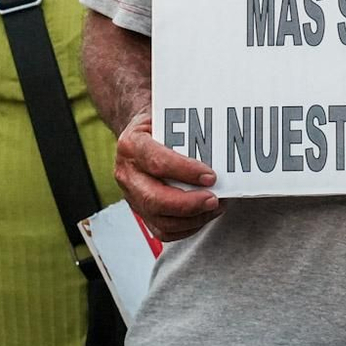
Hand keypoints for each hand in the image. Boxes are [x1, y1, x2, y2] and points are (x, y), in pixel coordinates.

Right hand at [113, 114, 223, 241]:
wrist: (140, 136)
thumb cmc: (159, 124)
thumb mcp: (167, 114)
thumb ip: (186, 121)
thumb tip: (219, 131)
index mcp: (131, 145)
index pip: (157, 162)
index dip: (185, 171)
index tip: (211, 176)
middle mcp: (127, 174)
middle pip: (154, 199)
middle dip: (188, 204)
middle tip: (214, 200)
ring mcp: (131, 196)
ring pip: (159, 219)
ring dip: (192, 218)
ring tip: (215, 206)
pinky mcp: (141, 212)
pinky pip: (162, 230)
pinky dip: (187, 228)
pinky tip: (204, 215)